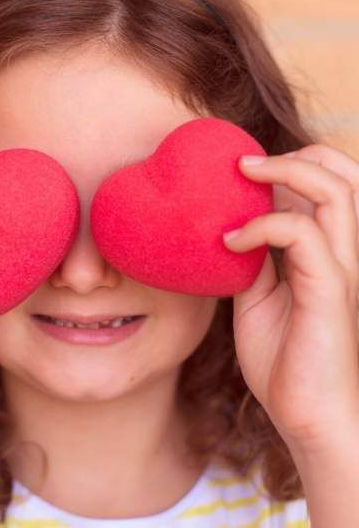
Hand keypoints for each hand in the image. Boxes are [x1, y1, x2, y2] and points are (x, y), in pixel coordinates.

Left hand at [226, 144, 358, 449]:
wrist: (309, 417)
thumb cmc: (286, 363)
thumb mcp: (258, 299)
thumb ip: (254, 262)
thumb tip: (228, 229)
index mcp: (333, 253)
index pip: (333, 184)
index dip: (293, 165)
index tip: (239, 172)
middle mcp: (348, 254)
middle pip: (345, 174)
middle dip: (296, 156)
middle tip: (241, 165)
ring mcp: (345, 269)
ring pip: (336, 190)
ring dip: (284, 172)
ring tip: (240, 177)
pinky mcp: (331, 290)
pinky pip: (302, 233)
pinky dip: (262, 225)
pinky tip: (231, 243)